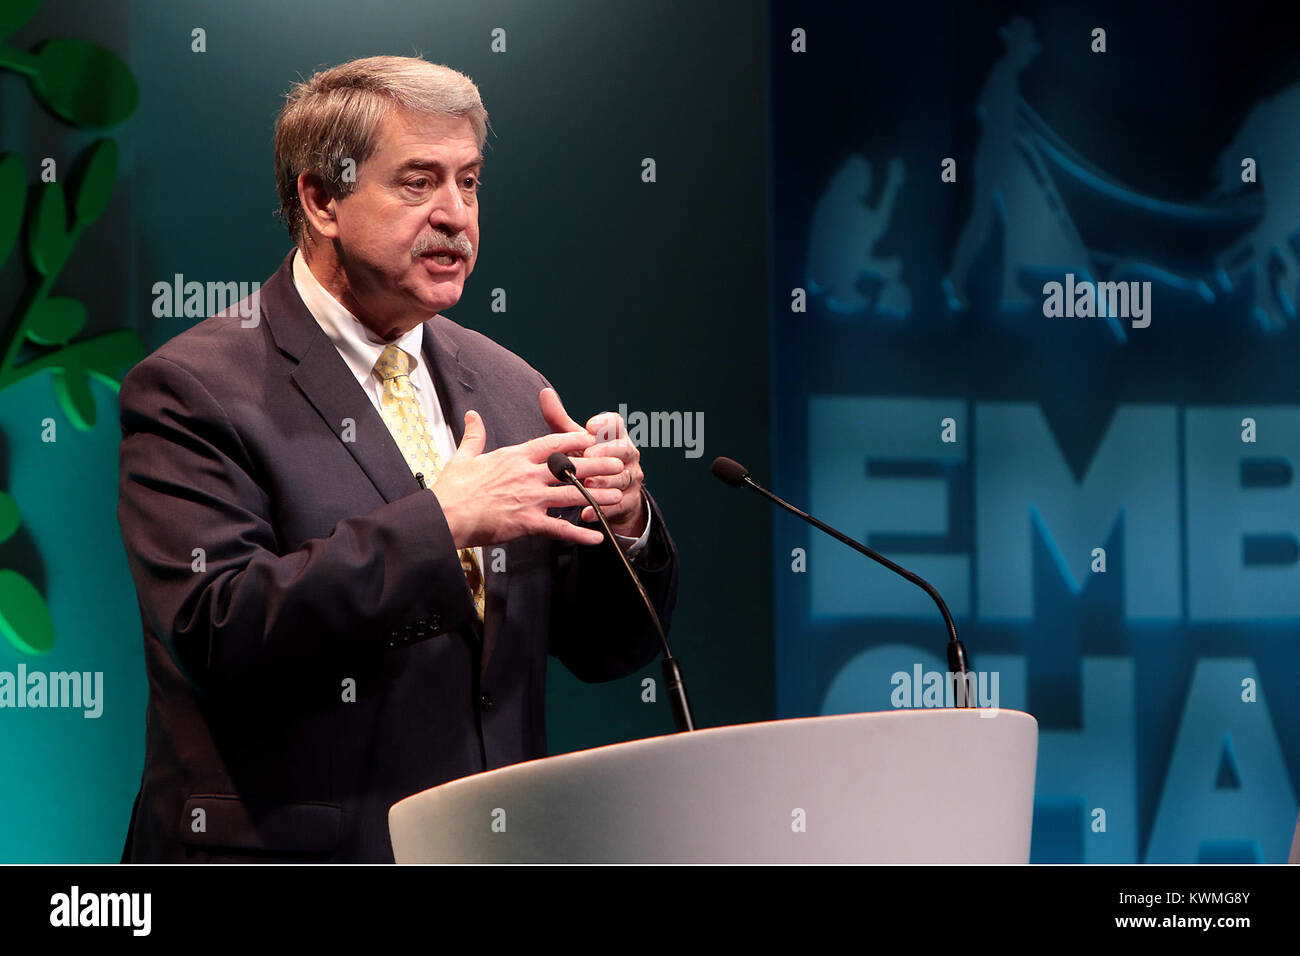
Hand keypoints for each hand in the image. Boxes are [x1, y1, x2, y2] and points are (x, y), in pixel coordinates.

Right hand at [431, 407, 627, 547]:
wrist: (444, 516)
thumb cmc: (452, 490)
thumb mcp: (464, 457)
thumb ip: (474, 436)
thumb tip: (473, 416)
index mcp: (514, 457)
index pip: (551, 443)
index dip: (574, 440)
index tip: (591, 438)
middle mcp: (527, 475)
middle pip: (569, 467)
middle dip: (597, 464)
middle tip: (618, 463)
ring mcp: (529, 498)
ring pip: (571, 495)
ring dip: (596, 496)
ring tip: (617, 496)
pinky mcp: (527, 522)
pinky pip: (560, 528)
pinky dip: (580, 534)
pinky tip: (597, 536)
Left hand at [539, 390, 645, 536]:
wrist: (605, 492)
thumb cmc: (587, 459)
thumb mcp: (575, 441)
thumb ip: (560, 419)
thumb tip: (544, 392)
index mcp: (615, 435)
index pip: (616, 423)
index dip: (605, 423)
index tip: (590, 426)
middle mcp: (628, 454)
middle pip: (624, 449)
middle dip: (606, 453)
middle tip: (587, 457)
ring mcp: (631, 477)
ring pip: (622, 478)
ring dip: (604, 481)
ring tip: (587, 484)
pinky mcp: (629, 501)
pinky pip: (619, 504)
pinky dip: (603, 509)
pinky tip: (586, 513)